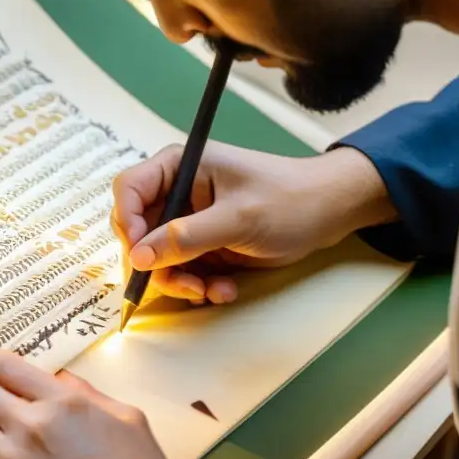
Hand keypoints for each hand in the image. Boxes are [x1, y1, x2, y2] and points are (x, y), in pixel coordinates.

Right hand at [111, 142, 394, 304]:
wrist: (330, 214)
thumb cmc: (290, 200)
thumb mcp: (238, 218)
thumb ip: (187, 237)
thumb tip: (139, 257)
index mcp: (180, 166)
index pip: (129, 190)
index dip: (128, 223)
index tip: (141, 256)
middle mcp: (178, 193)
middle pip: (138, 231)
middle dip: (156, 263)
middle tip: (182, 284)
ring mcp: (190, 222)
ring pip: (157, 260)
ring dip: (179, 282)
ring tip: (209, 292)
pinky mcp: (203, 246)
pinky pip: (182, 272)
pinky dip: (198, 286)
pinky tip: (224, 290)